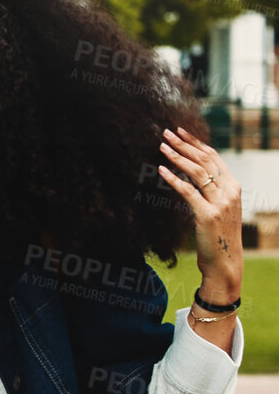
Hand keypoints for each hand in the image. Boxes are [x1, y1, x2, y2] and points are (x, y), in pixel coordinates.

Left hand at [159, 128, 242, 293]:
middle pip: (205, 160)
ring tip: (162, 146)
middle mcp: (229, 192)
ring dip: (178, 156)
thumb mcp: (220, 207)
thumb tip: (195, 174)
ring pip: (198, 172)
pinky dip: (173, 179)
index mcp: (233, 187)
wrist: (225, 262)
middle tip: (166, 132)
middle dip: (184, 144)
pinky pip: (188, 192)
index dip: (196, 143)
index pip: (214, 157)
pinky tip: (161, 170)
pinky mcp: (207, 214)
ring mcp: (220, 203)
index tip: (181, 132)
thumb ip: (212, 191)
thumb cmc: (218, 235)